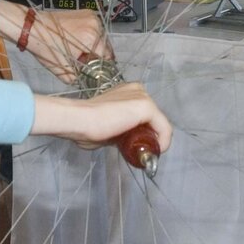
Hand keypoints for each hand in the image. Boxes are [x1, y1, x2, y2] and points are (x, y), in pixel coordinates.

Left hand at [2, 6, 111, 82]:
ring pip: (101, 38)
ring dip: (94, 47)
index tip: (95, 72)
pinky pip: (94, 29)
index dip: (100, 67)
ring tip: (81, 52)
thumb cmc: (46, 47)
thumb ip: (81, 78)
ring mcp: (91, 16)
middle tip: (87, 64)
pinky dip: (90, 37)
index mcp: (92, 38)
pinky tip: (79, 42)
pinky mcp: (86, 13)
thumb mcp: (64, 71)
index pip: (107, 57)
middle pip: (106, 47)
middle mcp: (95, 24)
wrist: (33, 28)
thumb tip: (90, 81)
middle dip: (97, 57)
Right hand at [31, 82, 172, 154]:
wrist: (80, 121)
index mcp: (127, 92)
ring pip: (159, 123)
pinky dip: (163, 142)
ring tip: (144, 153)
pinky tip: (154, 151)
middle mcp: (137, 90)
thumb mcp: (108, 128)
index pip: (145, 115)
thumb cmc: (86, 126)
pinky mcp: (147, 107)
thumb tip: (121, 142)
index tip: (136, 148)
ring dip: (155, 140)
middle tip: (139, 152)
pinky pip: (164, 128)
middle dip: (150, 136)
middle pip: (153, 118)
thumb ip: (118, 131)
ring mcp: (143, 97)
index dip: (144, 133)